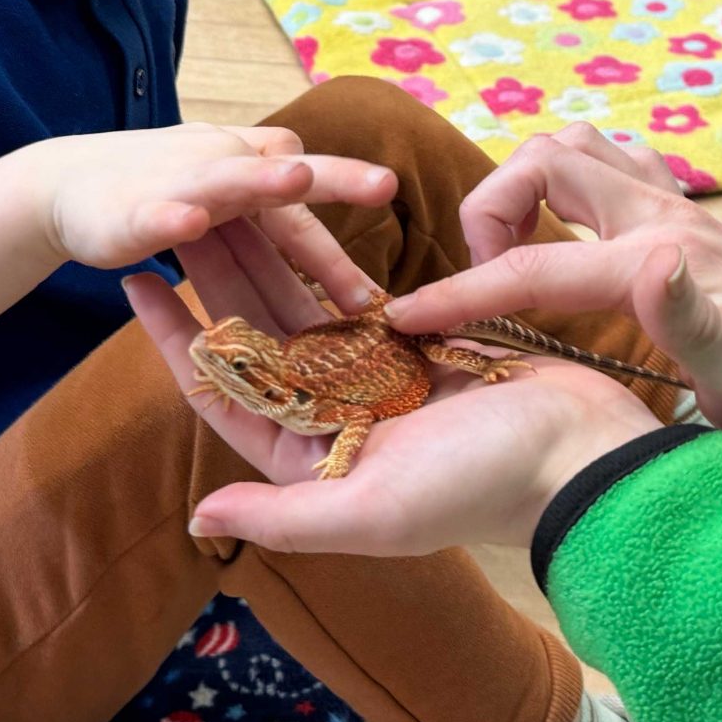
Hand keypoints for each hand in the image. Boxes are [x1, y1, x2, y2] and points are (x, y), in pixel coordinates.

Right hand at [35, 123, 392, 307]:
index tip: (397, 242)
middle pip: (286, 178)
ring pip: (227, 184)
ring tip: (296, 178)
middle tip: (384, 184)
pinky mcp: (128, 213)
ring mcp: (176, 186)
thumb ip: (273, 208)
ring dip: (261, 180)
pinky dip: (170, 217)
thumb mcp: (224, 192)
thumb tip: (335, 227)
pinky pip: (153, 216)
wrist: (63, 185)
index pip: (311, 194)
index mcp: (250, 172)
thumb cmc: (157, 190)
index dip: (352, 214)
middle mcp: (222, 169)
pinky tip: (188, 223)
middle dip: (334, 179)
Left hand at [124, 232, 659, 555]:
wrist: (584, 457)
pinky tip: (290, 214)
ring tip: (218, 203)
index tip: (136, 286)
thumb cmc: (482, 488)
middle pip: (259, 341)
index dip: (179, 342)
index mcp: (316, 464)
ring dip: (262, 257)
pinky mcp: (419, 348)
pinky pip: (355, 295)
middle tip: (171, 218)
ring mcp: (377, 383)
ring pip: (302, 309)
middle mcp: (337, 424)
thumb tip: (194, 518)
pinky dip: (323, 256)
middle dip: (216, 280)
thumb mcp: (374, 513)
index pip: (227, 396)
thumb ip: (283, 517)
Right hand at [393, 129, 721, 466]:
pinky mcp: (680, 218)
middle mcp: (664, 216)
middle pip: (543, 159)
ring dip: (523, 183)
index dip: (462, 291)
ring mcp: (673, 209)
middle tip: (485, 283)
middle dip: (490, 209)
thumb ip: (695, 326)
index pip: (535, 264)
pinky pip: (603, 164)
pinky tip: (561, 239)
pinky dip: (561, 182)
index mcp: (664, 259)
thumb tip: (647, 260)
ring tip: (514, 256)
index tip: (406, 321)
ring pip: (572, 146)